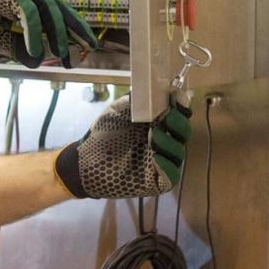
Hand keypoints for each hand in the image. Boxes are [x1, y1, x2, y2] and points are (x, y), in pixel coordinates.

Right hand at [0, 0, 97, 68]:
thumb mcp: (1, 43)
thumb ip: (20, 49)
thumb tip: (39, 62)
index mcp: (26, 1)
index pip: (57, 12)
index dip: (74, 28)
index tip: (87, 45)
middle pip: (58, 8)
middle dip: (74, 29)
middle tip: (87, 48)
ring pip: (46, 8)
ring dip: (56, 32)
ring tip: (61, 54)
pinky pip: (27, 11)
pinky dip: (34, 31)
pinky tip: (36, 49)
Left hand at [53, 94, 191, 198]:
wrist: (86, 160)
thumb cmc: (103, 135)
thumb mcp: (117, 111)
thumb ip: (135, 100)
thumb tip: (154, 87)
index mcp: (158, 123)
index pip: (178, 114)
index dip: (180, 106)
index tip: (176, 98)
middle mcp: (165, 141)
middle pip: (182, 132)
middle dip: (178, 123)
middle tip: (167, 116)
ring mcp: (163, 161)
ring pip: (178, 152)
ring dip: (169, 142)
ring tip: (153, 135)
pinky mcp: (158, 181)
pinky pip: (171, 174)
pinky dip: (166, 165)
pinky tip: (157, 158)